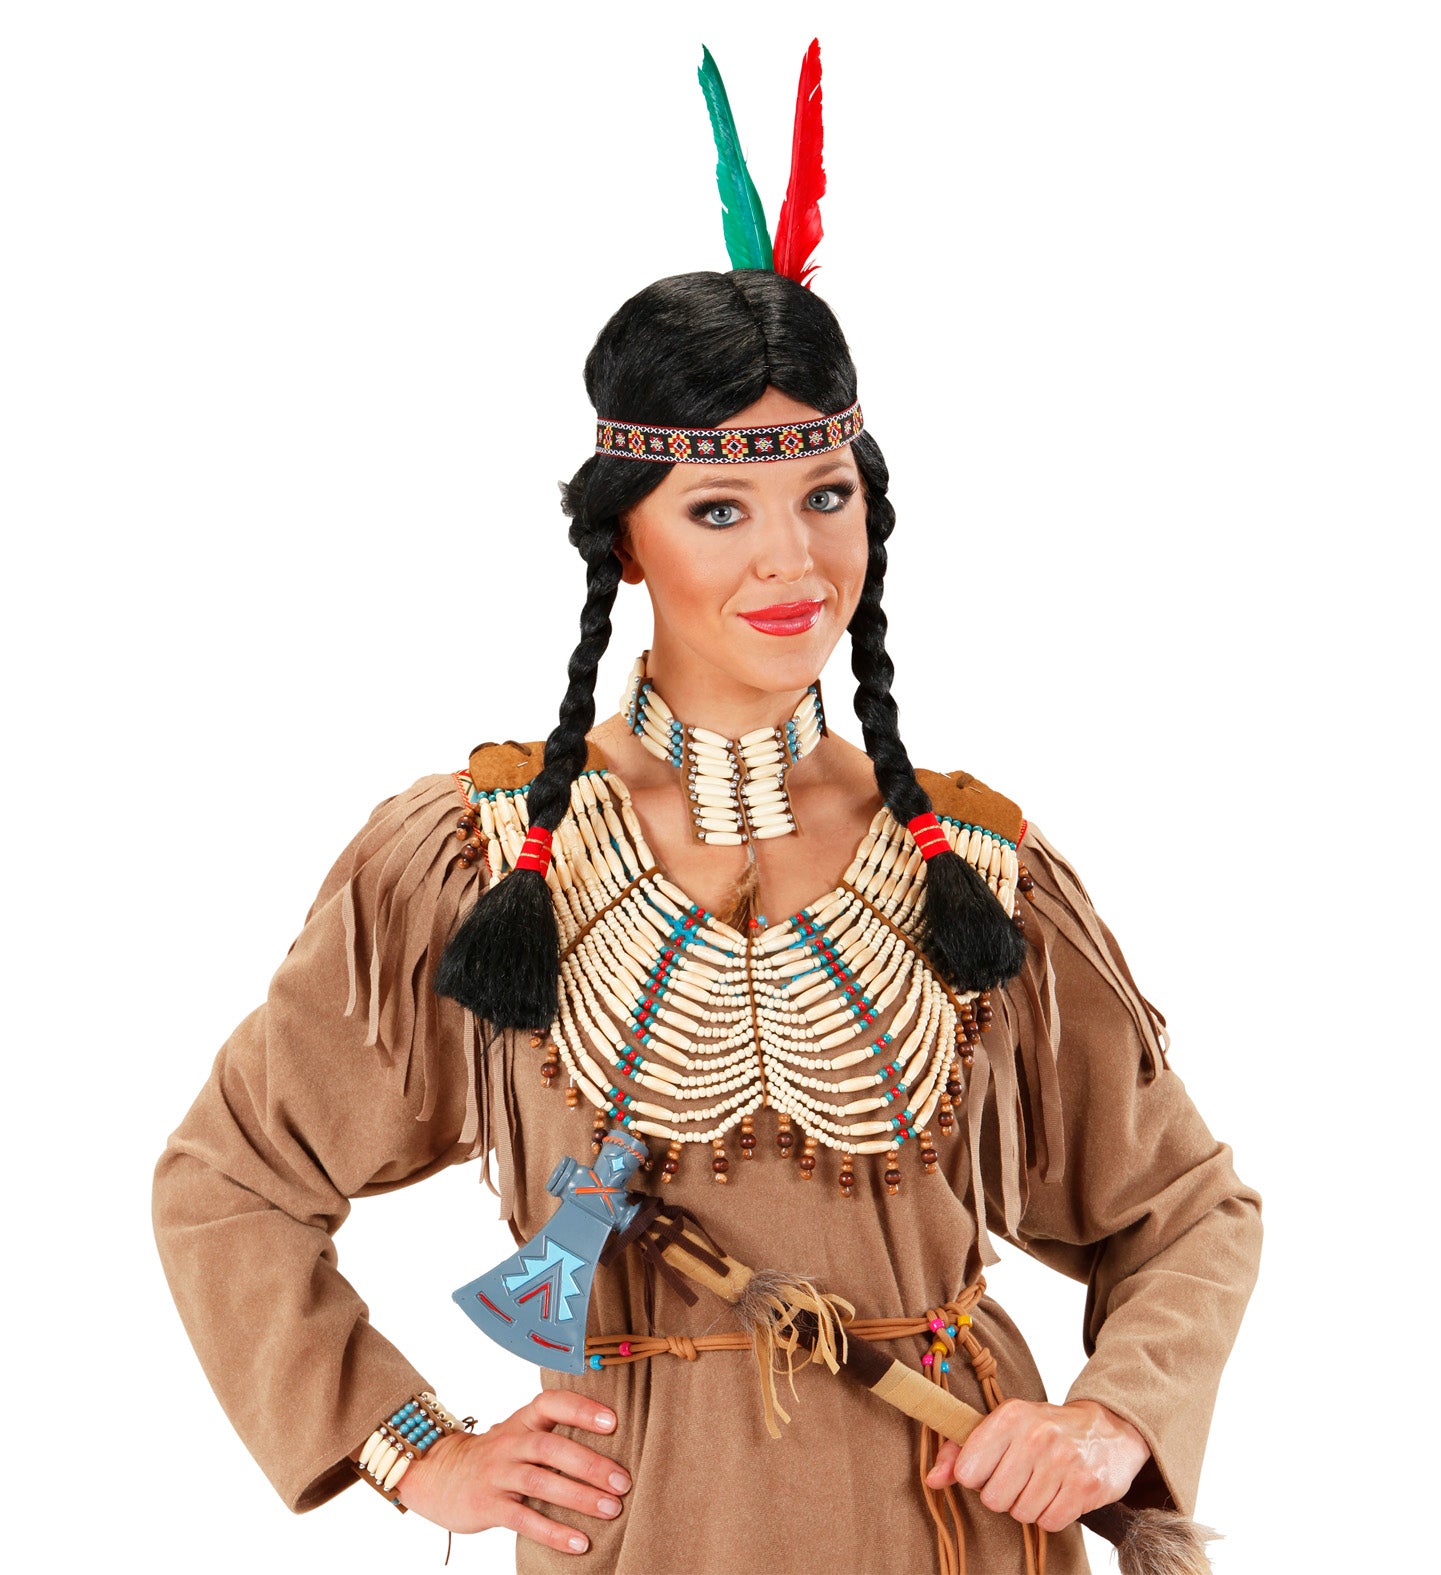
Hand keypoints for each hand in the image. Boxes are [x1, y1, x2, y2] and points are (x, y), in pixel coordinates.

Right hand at [396, 1390, 630, 1554]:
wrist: (438, 1475)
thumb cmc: (496, 1456)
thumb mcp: (520, 1435)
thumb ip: (555, 1435)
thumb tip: (612, 1446)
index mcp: (523, 1421)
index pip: (552, 1403)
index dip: (582, 1409)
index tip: (614, 1422)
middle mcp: (511, 1443)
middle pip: (552, 1447)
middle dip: (591, 1464)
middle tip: (623, 1482)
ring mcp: (498, 1474)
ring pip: (540, 1482)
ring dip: (579, 1497)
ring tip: (611, 1510)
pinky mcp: (488, 1505)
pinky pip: (523, 1519)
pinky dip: (553, 1532)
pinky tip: (579, 1542)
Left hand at [924, 1398, 1148, 1533]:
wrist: (1107, 1429)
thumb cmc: (1045, 1429)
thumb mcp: (1003, 1426)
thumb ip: (961, 1450)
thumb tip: (932, 1479)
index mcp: (1010, 1416)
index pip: (967, 1470)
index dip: (976, 1477)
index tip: (991, 1467)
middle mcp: (1036, 1435)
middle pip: (993, 1499)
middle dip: (1003, 1495)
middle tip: (1020, 1477)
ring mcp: (1064, 1461)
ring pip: (1022, 1514)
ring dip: (1028, 1506)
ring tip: (1041, 1483)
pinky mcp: (1087, 1486)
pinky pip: (1050, 1523)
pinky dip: (1051, 1515)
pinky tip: (1058, 1493)